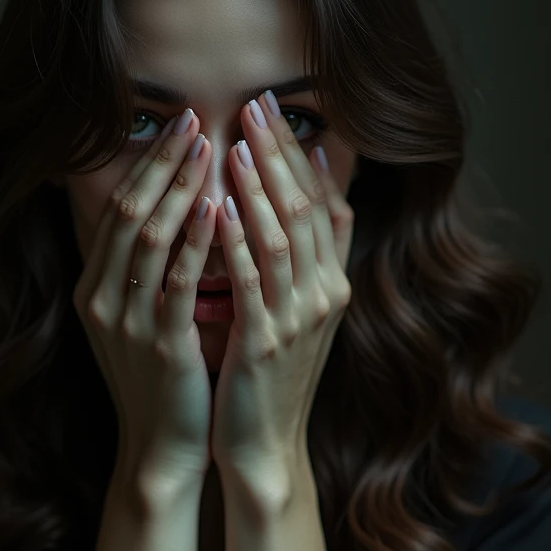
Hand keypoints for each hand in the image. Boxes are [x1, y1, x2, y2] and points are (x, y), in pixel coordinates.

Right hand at [73, 107, 217, 492]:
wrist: (163, 445)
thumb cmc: (163, 378)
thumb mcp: (143, 317)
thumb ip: (151, 269)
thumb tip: (182, 209)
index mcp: (97, 288)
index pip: (118, 209)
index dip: (150, 165)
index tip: (180, 127)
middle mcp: (103, 298)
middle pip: (127, 212)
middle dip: (162, 163)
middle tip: (192, 120)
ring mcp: (127, 321)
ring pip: (148, 238)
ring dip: (179, 189)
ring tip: (208, 149)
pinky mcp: (159, 343)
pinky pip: (176, 281)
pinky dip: (196, 241)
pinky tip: (219, 209)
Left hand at [210, 90, 353, 482]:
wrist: (264, 444)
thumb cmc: (273, 373)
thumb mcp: (300, 312)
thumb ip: (309, 258)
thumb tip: (309, 191)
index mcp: (331, 284)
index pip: (324, 204)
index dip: (299, 156)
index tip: (276, 111)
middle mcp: (323, 295)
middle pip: (306, 210)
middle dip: (280, 155)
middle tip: (257, 106)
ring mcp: (297, 319)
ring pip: (282, 238)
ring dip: (259, 188)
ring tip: (239, 143)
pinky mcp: (264, 342)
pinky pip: (252, 281)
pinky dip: (237, 242)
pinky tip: (218, 208)